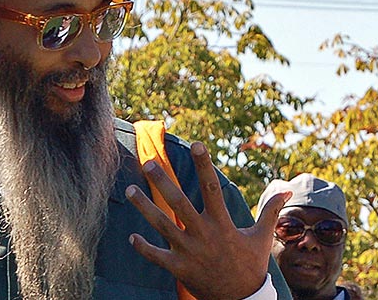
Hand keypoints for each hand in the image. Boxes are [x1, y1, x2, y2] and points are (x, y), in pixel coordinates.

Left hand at [125, 141, 290, 298]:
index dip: (204, 166)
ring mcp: (190, 252)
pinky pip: (157, 257)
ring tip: (129, 190)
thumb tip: (285, 189)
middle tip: (149, 162)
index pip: (212, 189)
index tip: (197, 144)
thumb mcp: (261, 237)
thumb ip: (269, 210)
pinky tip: (131, 236)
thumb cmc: (250, 265)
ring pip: (163, 225)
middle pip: (180, 204)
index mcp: (223, 224)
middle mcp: (204, 235)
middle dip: (164, 182)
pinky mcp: (180, 268)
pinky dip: (144, 247)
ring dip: (145, 208)